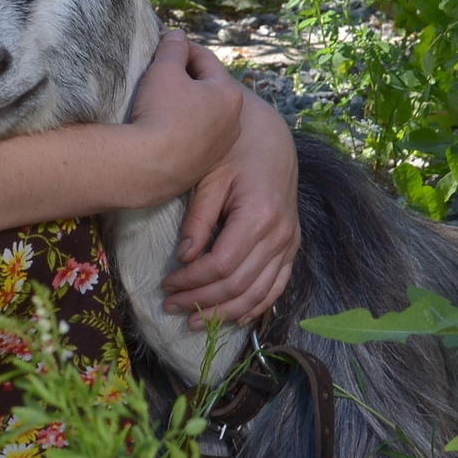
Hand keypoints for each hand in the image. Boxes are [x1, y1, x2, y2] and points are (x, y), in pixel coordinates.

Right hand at [123, 31, 242, 200]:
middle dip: (185, 77)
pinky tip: (163, 127)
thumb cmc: (160, 114)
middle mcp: (233, 121)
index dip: (182, 48)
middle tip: (160, 72)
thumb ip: (173, 48)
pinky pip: (194, 138)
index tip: (164, 44)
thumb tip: (177, 36)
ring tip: (160, 101)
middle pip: (207, 88)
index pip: (205, 60)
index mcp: (228, 94)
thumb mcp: (164, 70)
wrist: (149, 167)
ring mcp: (220, 147)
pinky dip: (182, 129)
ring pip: (202, 115)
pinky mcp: (204, 166)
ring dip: (185, 105)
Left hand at [160, 63, 298, 328]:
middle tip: (170, 305)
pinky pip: (277, 286)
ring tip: (195, 320)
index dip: (191, 282)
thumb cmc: (233, 151)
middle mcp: (280, 233)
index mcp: (258, 214)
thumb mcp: (209, 178)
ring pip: (258, 292)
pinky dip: (256, 306)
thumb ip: (198, 219)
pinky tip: (234, 318)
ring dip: (225, 312)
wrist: (271, 137)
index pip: (220, 265)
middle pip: (238, 284)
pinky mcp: (292, 245)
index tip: (165, 285)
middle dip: (201, 300)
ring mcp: (290, 242)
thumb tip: (183, 258)